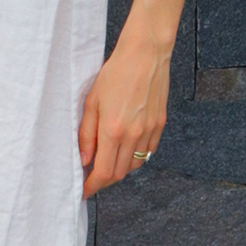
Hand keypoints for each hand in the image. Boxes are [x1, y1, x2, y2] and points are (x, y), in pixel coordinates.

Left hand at [77, 30, 168, 196]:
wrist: (145, 55)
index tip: (85, 191)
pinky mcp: (160, 125)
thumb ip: (87, 134)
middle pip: (119, 173)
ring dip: (120, 169)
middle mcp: (134, 135)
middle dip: (104, 179)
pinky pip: (147, 152)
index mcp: (113, 130)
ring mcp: (149, 131)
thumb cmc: (115, 73)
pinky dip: (136, 157)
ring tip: (107, 161)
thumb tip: (84, 160)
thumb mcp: (91, 102)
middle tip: (92, 176)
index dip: (93, 186)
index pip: (103, 172)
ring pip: (135, 165)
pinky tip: (125, 148)